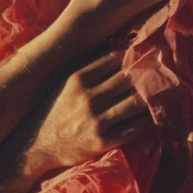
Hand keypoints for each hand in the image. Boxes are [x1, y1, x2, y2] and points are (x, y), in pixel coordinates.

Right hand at [27, 46, 152, 171]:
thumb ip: (86, 68)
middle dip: (145, 76)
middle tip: (157, 75)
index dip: (131, 58)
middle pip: (130, 79)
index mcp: (78, 79)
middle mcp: (89, 98)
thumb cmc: (51, 111)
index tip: (140, 60)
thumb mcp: (62, 84)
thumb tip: (116, 46)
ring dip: (149, 98)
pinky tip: (147, 116)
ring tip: (156, 95)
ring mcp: (97, 120)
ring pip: (137, 102)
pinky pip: (135, 128)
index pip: (116, 60)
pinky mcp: (103, 141)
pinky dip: (146, 120)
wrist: (35, 146)